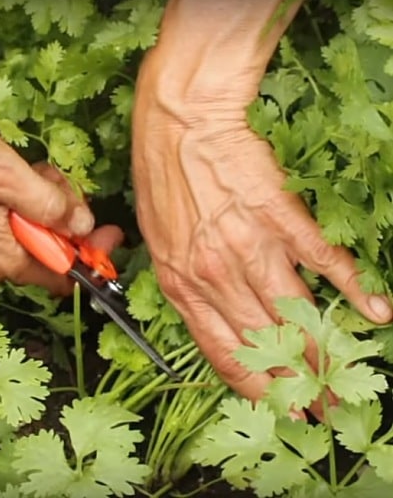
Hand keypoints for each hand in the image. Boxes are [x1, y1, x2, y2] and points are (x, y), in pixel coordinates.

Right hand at [0, 117, 122, 294]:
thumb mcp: (9, 175)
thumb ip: (52, 206)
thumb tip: (82, 226)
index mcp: (4, 257)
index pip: (65, 276)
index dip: (93, 255)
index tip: (110, 231)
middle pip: (48, 252)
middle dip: (64, 218)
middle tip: (57, 181)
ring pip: (28, 234)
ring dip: (40, 205)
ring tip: (28, 171)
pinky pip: (5, 226)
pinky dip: (17, 203)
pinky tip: (7, 176)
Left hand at [131, 51, 392, 401]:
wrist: (180, 123)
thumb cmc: (163, 178)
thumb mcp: (159, 239)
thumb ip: (187, 279)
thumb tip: (220, 310)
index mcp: (181, 283)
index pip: (222, 350)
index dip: (255, 385)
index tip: (279, 406)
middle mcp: (214, 274)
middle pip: (264, 341)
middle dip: (296, 382)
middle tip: (323, 407)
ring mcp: (249, 246)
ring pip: (292, 312)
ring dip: (322, 349)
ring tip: (345, 376)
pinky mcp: (279, 216)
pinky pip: (319, 260)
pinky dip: (350, 286)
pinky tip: (375, 310)